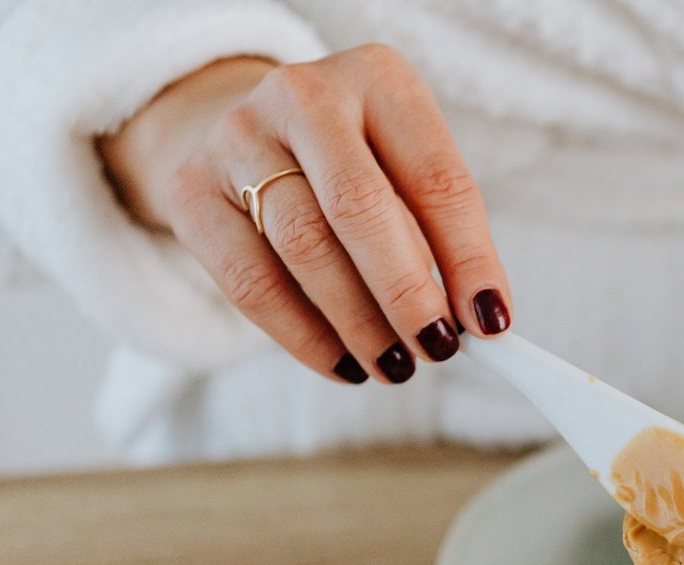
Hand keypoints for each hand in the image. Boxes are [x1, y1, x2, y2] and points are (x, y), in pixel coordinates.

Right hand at [99, 47, 511, 384]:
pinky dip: (304, 336)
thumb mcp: (406, 171)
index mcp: (379, 80)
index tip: (492, 322)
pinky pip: (252, 282)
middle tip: (438, 349)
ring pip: (305, 249)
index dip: (469, 258)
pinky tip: (342, 364)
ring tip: (395, 366)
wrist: (248, 134)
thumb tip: (478, 322)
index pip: (437, 178)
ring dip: (360, 324)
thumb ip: (441, 236)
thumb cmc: (355, 164)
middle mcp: (304, 96)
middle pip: (361, 209)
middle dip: (407, 294)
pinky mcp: (192, 191)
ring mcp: (238, 138)